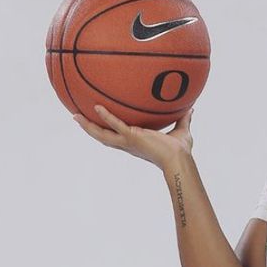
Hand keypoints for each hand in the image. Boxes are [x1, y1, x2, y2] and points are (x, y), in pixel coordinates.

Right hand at [73, 104, 193, 171]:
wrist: (180, 159)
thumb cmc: (180, 151)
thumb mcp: (181, 131)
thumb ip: (184, 119)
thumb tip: (191, 109)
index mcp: (135, 142)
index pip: (116, 135)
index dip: (106, 129)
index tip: (97, 121)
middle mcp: (128, 143)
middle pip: (103, 136)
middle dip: (89, 127)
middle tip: (77, 117)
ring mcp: (128, 141)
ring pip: (102, 134)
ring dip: (88, 126)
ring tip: (75, 115)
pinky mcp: (132, 137)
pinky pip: (115, 125)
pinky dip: (106, 117)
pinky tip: (96, 107)